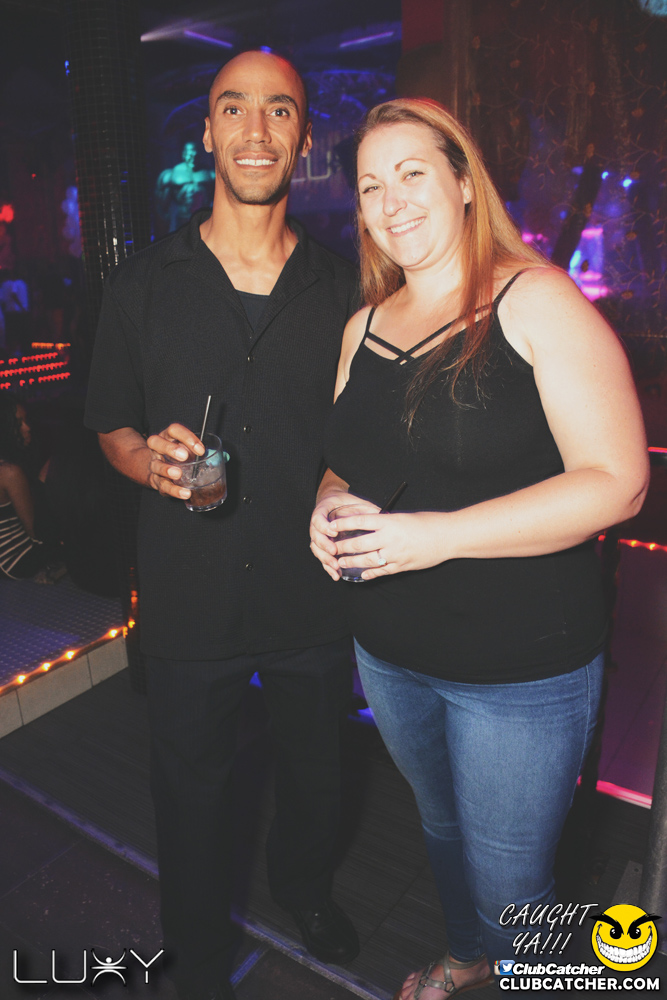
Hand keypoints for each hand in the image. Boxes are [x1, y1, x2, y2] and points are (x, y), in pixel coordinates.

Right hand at [146, 423, 204, 498]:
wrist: (161, 471)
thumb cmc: (180, 458)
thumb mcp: (190, 450)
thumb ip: (203, 452)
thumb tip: (225, 456)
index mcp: (168, 437)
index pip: (174, 430)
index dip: (186, 437)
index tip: (201, 449)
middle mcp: (158, 449)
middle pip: (156, 442)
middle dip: (170, 448)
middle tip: (184, 456)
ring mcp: (155, 464)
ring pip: (155, 465)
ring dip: (166, 469)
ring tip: (178, 474)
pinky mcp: (156, 481)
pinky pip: (162, 485)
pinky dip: (174, 490)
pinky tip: (185, 493)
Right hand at [310, 491, 378, 580]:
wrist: (333, 501)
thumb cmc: (344, 501)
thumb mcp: (353, 501)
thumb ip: (362, 508)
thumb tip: (381, 514)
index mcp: (322, 511)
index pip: (318, 519)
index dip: (324, 526)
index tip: (333, 532)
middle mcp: (317, 525)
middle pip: (315, 537)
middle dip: (324, 546)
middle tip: (334, 552)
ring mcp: (318, 536)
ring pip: (317, 549)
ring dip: (326, 559)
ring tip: (336, 566)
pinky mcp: (322, 546)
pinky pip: (322, 557)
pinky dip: (328, 567)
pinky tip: (336, 575)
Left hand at [328, 510, 447, 579]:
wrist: (448, 537)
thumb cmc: (428, 522)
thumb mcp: (404, 517)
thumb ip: (387, 522)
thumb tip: (371, 525)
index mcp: (390, 521)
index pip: (361, 521)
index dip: (344, 524)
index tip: (331, 526)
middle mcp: (390, 538)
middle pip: (360, 543)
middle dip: (343, 547)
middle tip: (331, 548)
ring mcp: (396, 553)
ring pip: (368, 560)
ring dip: (353, 562)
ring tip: (341, 562)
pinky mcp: (402, 565)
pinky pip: (382, 571)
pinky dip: (370, 573)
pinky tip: (362, 575)